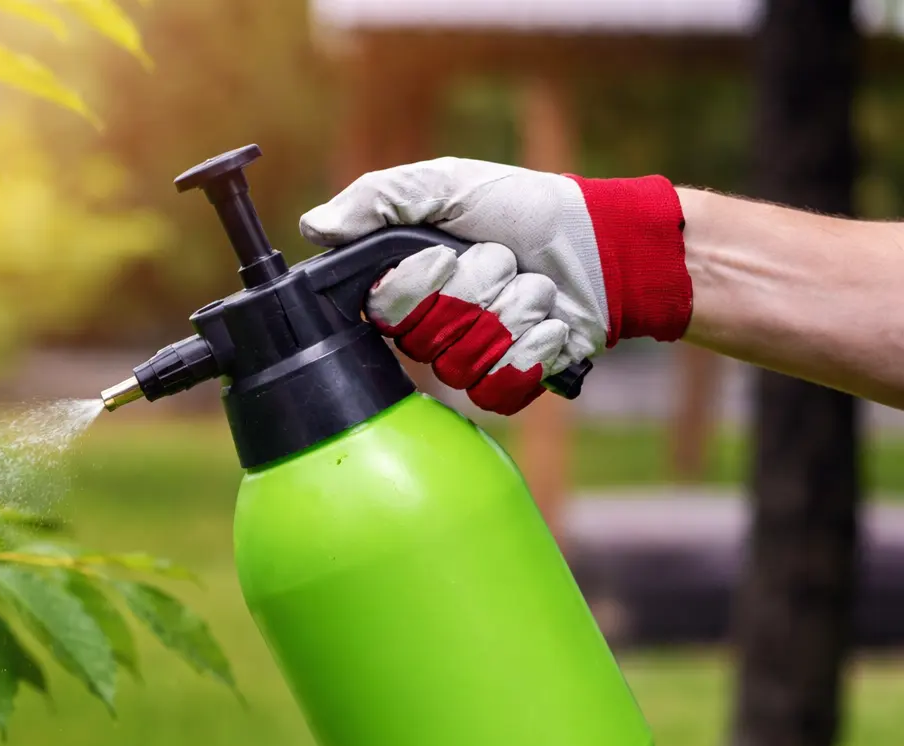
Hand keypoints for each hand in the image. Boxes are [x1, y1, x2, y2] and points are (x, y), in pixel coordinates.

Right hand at [299, 158, 692, 413]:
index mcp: (405, 286)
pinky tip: (551, 324)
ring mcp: (469, 360)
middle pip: (426, 342)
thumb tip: (314, 225)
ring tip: (533, 288)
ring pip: (465, 365)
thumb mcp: (448, 184)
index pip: (384, 311)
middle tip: (504, 261)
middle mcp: (429, 329)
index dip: (422, 285)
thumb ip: (378, 199)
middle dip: (478, 291)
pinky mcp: (510, 383)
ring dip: (514, 315)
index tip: (448, 254)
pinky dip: (535, 349)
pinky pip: (500, 391)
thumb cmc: (523, 209)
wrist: (603, 245)